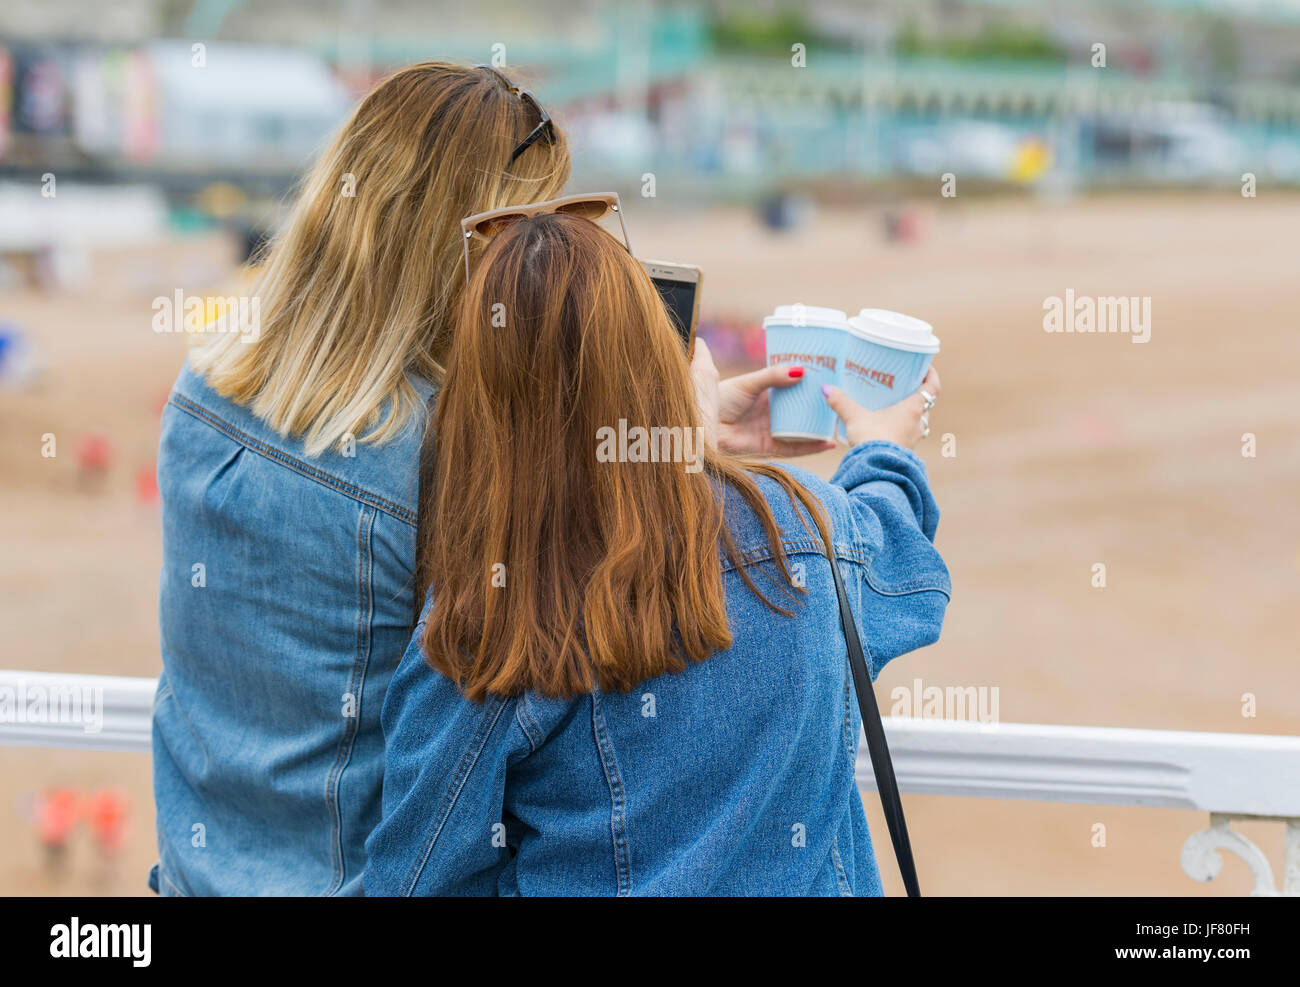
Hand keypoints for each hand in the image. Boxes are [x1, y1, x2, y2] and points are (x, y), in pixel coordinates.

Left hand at [691, 343, 836, 457]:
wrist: (703, 423)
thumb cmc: (720, 398)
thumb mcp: (750, 382)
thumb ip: (773, 375)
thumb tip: (801, 370)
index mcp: (766, 394)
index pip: (794, 387)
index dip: (810, 384)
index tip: (831, 376)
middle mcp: (771, 412)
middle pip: (801, 409)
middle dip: (820, 406)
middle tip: (843, 398)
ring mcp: (772, 430)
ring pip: (802, 429)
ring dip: (820, 427)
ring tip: (841, 421)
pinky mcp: (769, 447)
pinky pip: (795, 448)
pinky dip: (812, 446)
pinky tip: (829, 442)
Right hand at [821, 366, 940, 449]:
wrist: (876, 471)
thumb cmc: (873, 439)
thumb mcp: (855, 417)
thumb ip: (841, 402)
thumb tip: (826, 388)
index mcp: (913, 409)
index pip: (932, 387)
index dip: (931, 375)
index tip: (926, 367)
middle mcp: (918, 424)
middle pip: (926, 405)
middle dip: (918, 394)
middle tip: (906, 385)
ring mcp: (912, 440)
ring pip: (918, 422)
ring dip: (911, 414)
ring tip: (896, 405)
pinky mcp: (903, 451)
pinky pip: (907, 435)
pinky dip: (902, 428)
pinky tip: (888, 427)